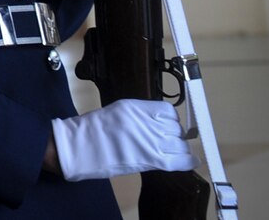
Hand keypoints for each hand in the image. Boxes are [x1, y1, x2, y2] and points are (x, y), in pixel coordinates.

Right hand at [50, 98, 193, 179]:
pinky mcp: (150, 159)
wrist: (78, 148)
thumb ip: (137, 117)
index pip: (168, 111)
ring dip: (180, 149)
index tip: (168, 128)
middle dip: (176, 136)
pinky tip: (190, 161)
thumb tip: (156, 125)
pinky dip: (187, 161)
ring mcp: (148, 140)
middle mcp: (145, 121)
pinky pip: (179, 160)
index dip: (172, 121)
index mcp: (135, 107)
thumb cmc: (91, 131)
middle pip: (175, 128)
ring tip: (175, 154)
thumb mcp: (116, 113)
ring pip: (180, 144)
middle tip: (169, 143)